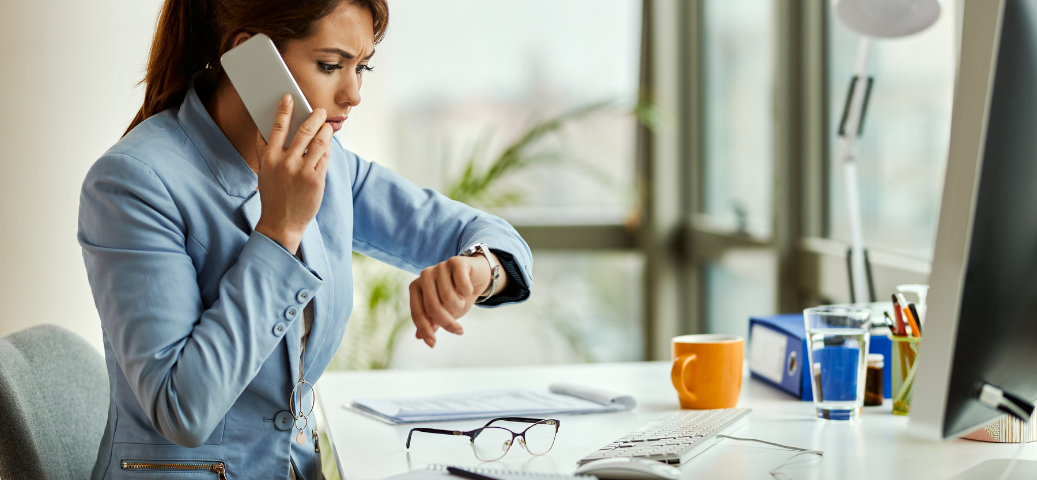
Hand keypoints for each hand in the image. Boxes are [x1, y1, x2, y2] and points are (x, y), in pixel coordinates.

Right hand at [254, 94, 332, 253]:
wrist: (281, 223)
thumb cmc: (273, 194)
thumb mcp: (264, 171)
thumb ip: (265, 150)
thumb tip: (265, 128)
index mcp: (269, 158)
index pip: (277, 127)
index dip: (284, 110)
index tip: (289, 98)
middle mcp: (286, 163)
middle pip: (304, 131)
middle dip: (314, 117)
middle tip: (320, 110)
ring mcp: (302, 171)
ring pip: (319, 142)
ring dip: (325, 130)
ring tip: (327, 125)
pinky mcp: (316, 180)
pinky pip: (325, 157)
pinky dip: (327, 148)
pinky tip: (327, 144)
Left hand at [409, 255, 494, 347]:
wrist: (477, 277)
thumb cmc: (457, 296)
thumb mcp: (444, 312)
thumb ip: (431, 322)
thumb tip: (419, 337)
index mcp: (416, 287)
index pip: (418, 312)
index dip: (425, 330)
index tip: (433, 344)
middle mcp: (425, 275)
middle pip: (433, 307)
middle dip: (447, 322)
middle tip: (458, 330)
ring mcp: (440, 266)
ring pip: (449, 298)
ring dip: (459, 305)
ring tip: (462, 301)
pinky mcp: (456, 261)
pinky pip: (462, 285)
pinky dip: (467, 292)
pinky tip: (468, 289)